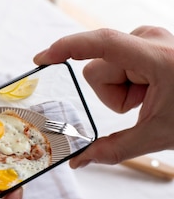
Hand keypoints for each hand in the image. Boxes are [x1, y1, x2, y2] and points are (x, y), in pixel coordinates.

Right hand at [34, 26, 173, 166]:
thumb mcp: (157, 135)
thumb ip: (113, 150)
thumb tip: (79, 162)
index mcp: (156, 58)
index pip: (101, 44)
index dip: (67, 48)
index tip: (41, 58)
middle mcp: (151, 38)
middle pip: (99, 67)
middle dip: (112, 93)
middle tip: (142, 104)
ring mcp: (150, 36)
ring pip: (107, 65)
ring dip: (122, 88)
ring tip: (152, 96)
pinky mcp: (148, 40)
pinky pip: (119, 60)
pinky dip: (129, 80)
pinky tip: (152, 88)